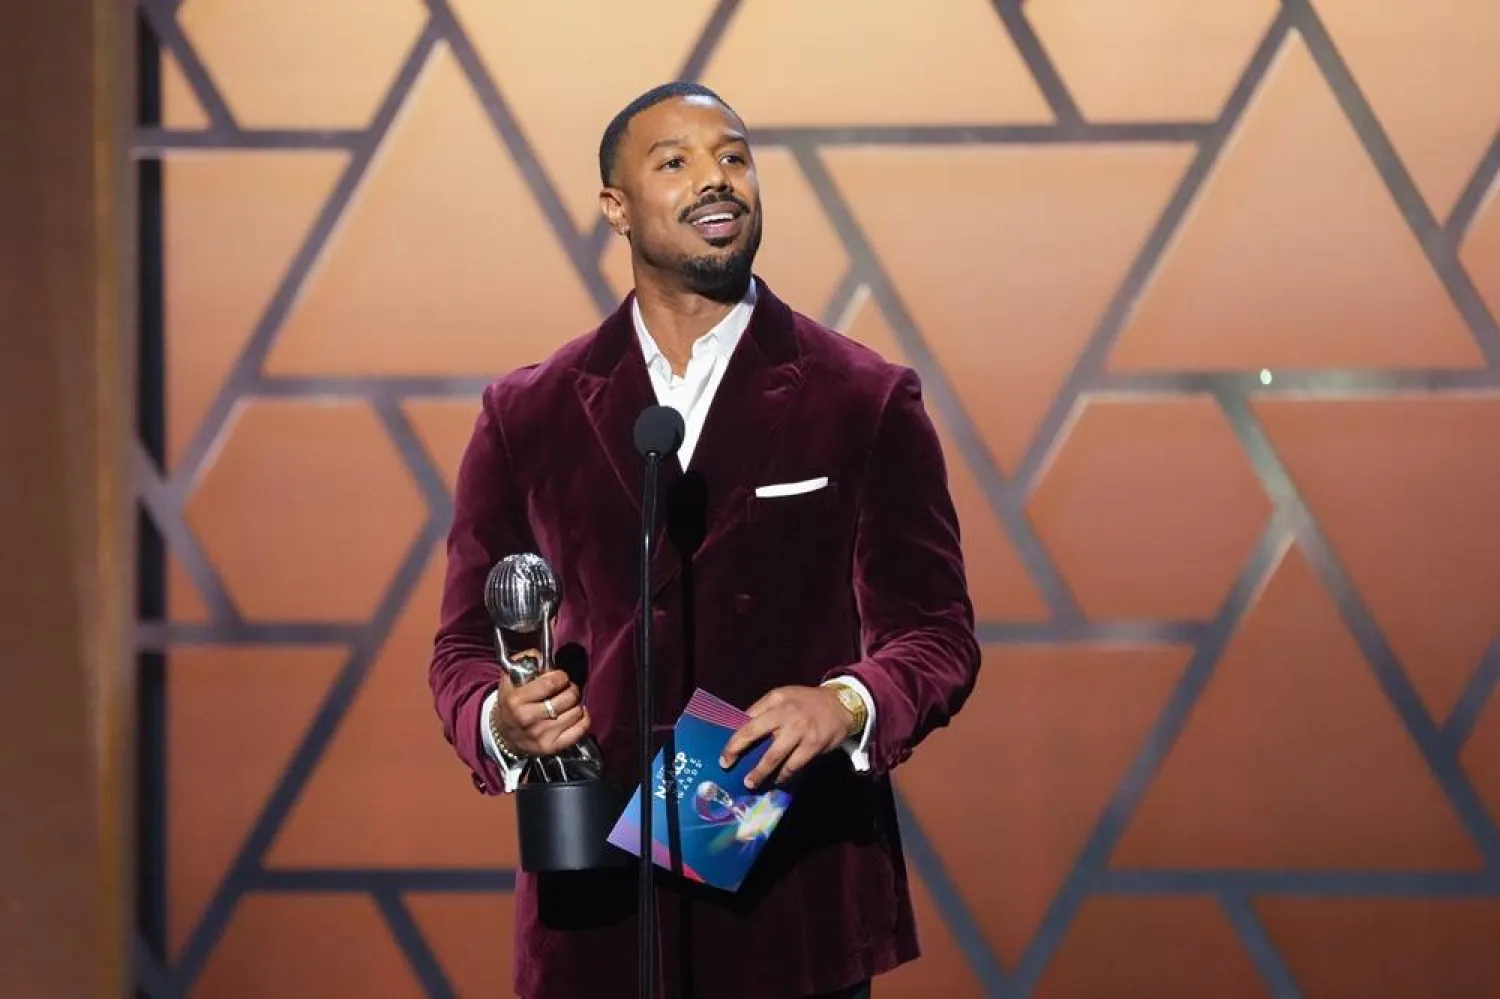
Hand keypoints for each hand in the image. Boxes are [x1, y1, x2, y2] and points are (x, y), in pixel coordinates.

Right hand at [492, 668, 590, 756]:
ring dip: (576, 704)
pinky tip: (574, 714)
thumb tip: (541, 656)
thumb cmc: (511, 703)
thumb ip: (525, 661)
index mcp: (517, 701)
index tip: (559, 677)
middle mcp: (529, 719)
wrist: (504, 735)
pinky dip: (583, 719)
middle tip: (565, 689)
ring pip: (576, 712)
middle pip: (568, 697)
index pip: (552, 683)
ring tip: (567, 703)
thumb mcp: (510, 679)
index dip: (561, 676)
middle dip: (571, 689)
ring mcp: (542, 735)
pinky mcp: (552, 747)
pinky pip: (581, 729)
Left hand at [719, 685, 852, 789]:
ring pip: (773, 755)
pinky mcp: (812, 745)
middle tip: (726, 764)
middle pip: (753, 732)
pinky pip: (793, 765)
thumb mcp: (785, 697)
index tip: (725, 752)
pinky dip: (784, 774)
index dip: (734, 736)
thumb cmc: (807, 703)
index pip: (748, 718)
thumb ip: (765, 710)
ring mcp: (799, 730)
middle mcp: (785, 712)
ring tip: (751, 782)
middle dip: (736, 750)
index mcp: (775, 699)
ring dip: (760, 771)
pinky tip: (778, 780)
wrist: (842, 705)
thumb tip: (742, 728)